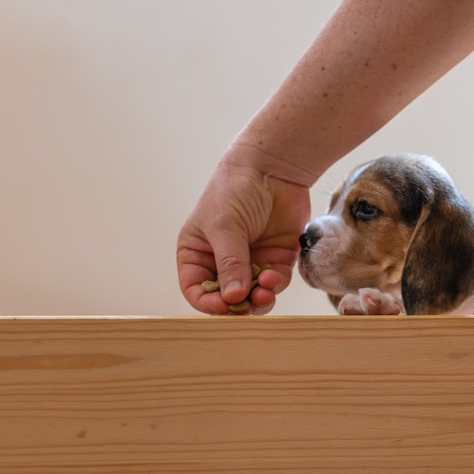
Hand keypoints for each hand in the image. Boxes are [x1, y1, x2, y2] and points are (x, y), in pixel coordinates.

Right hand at [177, 149, 310, 314]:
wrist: (272, 167)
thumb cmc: (235, 190)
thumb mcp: (225, 226)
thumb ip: (230, 262)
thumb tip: (233, 298)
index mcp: (197, 253)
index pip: (196, 289)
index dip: (207, 302)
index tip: (222, 305)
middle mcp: (223, 261)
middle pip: (226, 298)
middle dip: (237, 306)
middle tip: (247, 304)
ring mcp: (251, 261)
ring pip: (253, 295)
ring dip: (259, 300)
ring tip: (263, 293)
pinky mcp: (277, 258)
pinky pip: (276, 282)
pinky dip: (275, 285)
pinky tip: (273, 278)